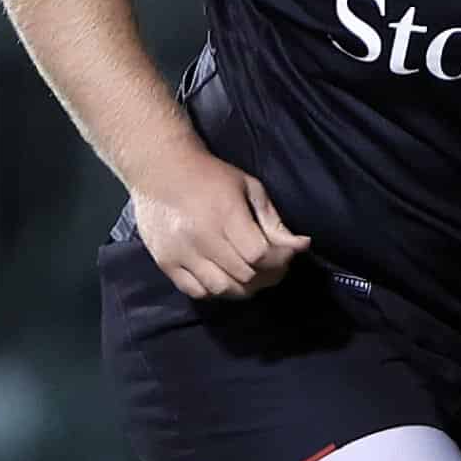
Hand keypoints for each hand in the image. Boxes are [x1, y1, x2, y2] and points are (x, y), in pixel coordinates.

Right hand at [133, 156, 311, 299]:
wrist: (159, 169)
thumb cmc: (210, 176)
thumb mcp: (249, 188)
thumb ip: (273, 221)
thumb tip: (301, 246)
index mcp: (225, 215)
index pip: (259, 255)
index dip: (279, 261)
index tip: (287, 255)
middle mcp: (202, 238)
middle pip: (244, 276)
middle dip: (267, 276)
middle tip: (273, 268)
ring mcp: (181, 254)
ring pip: (222, 290)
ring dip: (244, 288)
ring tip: (252, 276)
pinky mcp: (166, 263)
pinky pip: (198, 292)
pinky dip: (216, 291)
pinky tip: (225, 277)